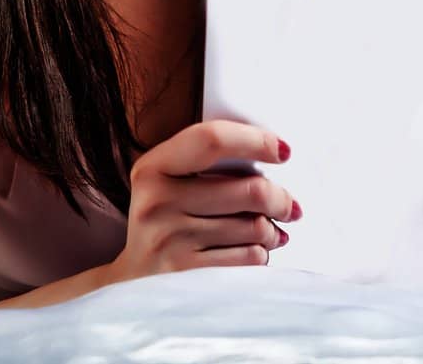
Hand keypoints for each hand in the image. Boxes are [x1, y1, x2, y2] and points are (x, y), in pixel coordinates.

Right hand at [106, 120, 300, 284]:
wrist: (133, 281)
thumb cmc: (162, 220)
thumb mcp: (165, 181)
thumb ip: (205, 162)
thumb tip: (270, 157)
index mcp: (152, 168)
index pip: (212, 140)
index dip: (256, 141)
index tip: (283, 151)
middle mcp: (158, 202)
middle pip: (249, 190)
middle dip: (280, 198)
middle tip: (289, 205)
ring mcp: (172, 241)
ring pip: (256, 227)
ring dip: (274, 230)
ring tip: (272, 231)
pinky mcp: (190, 275)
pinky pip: (250, 258)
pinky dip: (262, 253)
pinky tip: (257, 250)